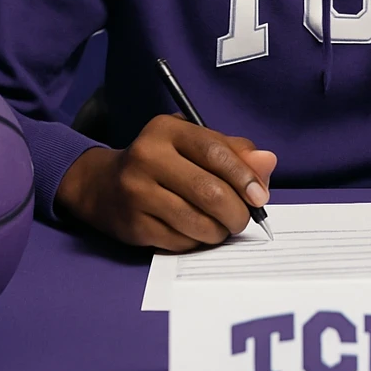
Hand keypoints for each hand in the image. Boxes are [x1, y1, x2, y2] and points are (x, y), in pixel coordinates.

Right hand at [55, 114, 276, 251]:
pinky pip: (180, 241)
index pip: (215, 152)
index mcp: (167, 130)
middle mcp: (147, 157)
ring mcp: (136, 193)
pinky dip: (198, 241)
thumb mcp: (193, 143)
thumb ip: (233, 152)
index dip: (244, 176)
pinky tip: (196, 232)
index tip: (260, 196)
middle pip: (208, 191)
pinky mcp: (133, 226)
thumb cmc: (162, 161)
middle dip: (236, 211)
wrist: (102, 185)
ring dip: (219, 230)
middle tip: (243, 219)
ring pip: (196, 221)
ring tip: (222, 226)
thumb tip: (268, 163)